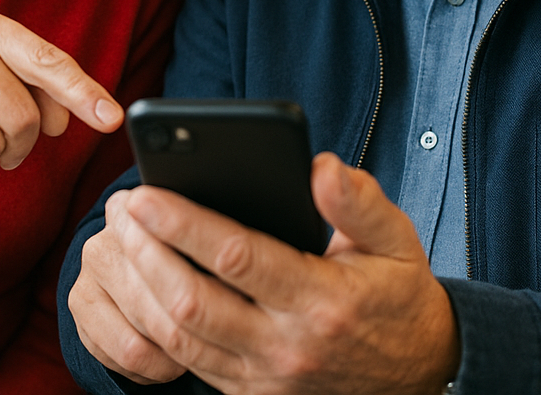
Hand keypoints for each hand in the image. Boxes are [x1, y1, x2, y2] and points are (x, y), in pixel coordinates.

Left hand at [71, 152, 460, 393]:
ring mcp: (264, 378)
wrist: (418, 374)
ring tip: (123, 238)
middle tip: (121, 210)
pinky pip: (186, 363)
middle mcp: (287, 346)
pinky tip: (140, 282)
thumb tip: (319, 166)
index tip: (147, 193)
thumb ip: (359, 202)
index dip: (185, 225)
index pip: (238, 258)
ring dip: (140, 287)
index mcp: (322, 302)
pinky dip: (154, 323)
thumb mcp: (396, 241)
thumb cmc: (399, 296)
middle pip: (192, 303)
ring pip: (178, 338)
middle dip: (147, 253)